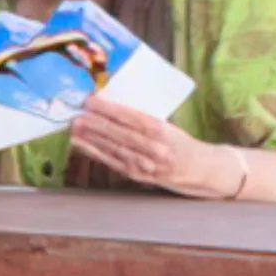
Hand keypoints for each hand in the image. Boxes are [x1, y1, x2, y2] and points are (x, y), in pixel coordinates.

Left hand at [68, 95, 225, 196]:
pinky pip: (113, 162)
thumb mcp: (167, 125)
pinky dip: (94, 152)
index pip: (131, 117)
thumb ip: (142, 118)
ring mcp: (146, 165)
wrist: (201, 169)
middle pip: (120, 134)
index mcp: (162, 130)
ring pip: (114, 149)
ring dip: (91, 138)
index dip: (109, 109)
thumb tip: (110, 104)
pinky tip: (81, 144)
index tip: (91, 100)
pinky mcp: (138, 176)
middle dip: (95, 123)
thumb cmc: (179, 141)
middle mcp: (154, 149)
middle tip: (76, 113)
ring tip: (74, 127)